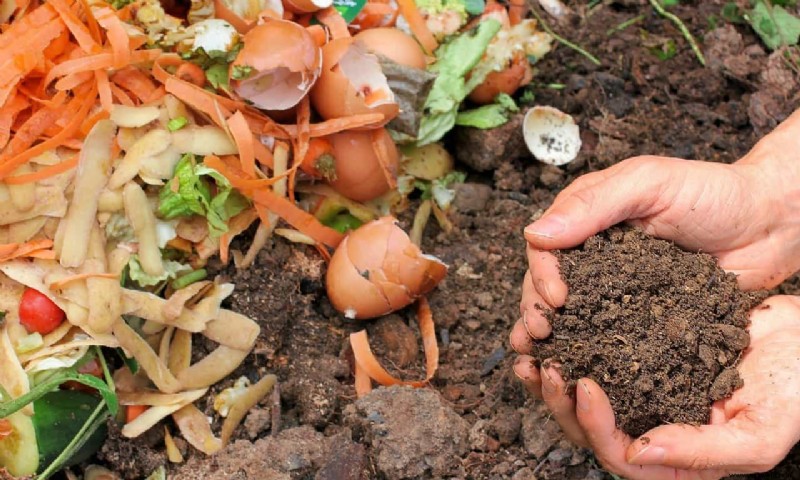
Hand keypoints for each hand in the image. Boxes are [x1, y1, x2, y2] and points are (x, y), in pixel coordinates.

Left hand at [511, 295, 799, 479]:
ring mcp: (644, 392)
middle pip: (590, 429)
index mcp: (677, 459)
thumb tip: (637, 451)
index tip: (584, 385)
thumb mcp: (760, 433)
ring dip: (553, 377)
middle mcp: (653, 428)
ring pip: (584, 396)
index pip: (620, 456)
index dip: (595, 426)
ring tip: (532, 349)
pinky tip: (556, 326)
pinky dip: (572, 344)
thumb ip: (702, 452)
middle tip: (544, 366)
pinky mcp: (639, 357)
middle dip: (560, 402)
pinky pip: (596, 356)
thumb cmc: (794, 390)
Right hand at [512, 107, 799, 344]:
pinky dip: (589, 353)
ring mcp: (616, 288)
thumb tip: (534, 233)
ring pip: (572, 314)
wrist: (770, 225)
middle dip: (536, 310)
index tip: (556, 298)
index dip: (541, 273)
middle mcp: (594, 255)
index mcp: (587, 219)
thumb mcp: (649, 184)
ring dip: (553, 337)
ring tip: (541, 361)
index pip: (545, 247)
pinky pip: (609, 335)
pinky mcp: (640, 317)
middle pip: (548, 284)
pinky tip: (577, 371)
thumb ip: (594, 204)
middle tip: (540, 335)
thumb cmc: (713, 192)